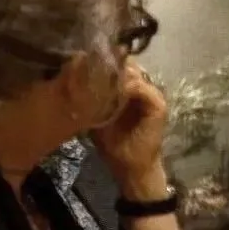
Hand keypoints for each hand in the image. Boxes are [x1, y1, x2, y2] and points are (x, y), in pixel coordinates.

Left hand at [94, 60, 170, 197]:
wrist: (130, 167)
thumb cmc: (113, 144)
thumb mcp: (95, 115)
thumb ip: (89, 97)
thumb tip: (70, 78)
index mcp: (129, 88)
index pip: (117, 65)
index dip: (102, 62)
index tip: (83, 61)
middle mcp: (144, 87)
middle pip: (127, 64)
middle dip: (108, 65)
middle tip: (90, 67)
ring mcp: (153, 94)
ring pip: (134, 73)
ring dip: (116, 76)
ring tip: (98, 80)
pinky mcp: (158, 104)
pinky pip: (141, 88)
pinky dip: (125, 88)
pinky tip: (111, 93)